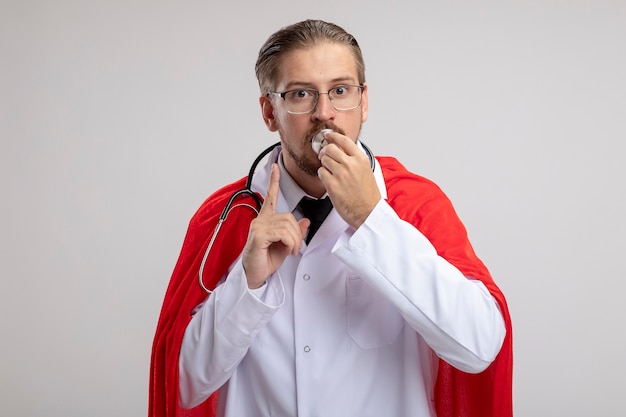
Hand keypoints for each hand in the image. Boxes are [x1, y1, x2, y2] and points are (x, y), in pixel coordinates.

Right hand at [242, 163, 309, 288]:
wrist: (255, 275)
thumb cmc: (266, 260)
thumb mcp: (286, 245)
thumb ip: (295, 232)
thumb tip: (305, 222)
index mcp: (266, 220)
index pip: (271, 197)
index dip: (274, 181)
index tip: (276, 167)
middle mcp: (261, 220)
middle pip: (289, 217)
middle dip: (298, 234)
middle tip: (296, 248)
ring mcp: (258, 226)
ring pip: (288, 225)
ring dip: (295, 240)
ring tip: (292, 250)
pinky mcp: (259, 235)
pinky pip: (282, 233)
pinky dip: (290, 242)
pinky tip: (288, 250)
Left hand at [318, 133, 380, 228]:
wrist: (368, 212)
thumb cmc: (368, 196)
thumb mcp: (366, 171)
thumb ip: (355, 160)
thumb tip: (342, 152)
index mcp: (361, 160)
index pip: (344, 140)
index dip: (333, 136)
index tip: (328, 135)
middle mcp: (351, 165)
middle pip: (330, 148)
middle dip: (325, 151)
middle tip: (324, 155)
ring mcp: (341, 174)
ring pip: (324, 160)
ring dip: (324, 164)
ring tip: (329, 171)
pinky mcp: (332, 185)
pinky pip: (320, 172)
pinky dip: (322, 175)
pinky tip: (329, 180)